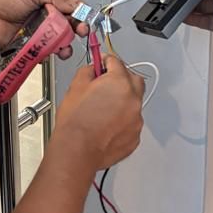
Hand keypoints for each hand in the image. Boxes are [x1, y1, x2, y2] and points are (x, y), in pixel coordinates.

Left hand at [0, 0, 85, 58]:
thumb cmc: (6, 0)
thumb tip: (74, 4)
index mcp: (50, 4)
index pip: (72, 9)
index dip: (81, 14)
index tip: (85, 18)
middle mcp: (48, 20)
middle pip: (70, 27)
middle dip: (78, 30)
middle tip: (80, 31)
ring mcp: (41, 35)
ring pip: (61, 43)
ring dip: (66, 46)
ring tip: (64, 47)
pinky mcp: (33, 48)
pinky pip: (46, 54)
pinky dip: (49, 54)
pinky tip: (48, 51)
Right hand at [53, 56, 144, 170]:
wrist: (77, 151)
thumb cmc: (76, 122)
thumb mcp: (75, 86)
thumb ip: (88, 71)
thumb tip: (94, 69)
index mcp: (119, 82)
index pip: (116, 62)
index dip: (106, 61)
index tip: (102, 63)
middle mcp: (133, 99)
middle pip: (134, 80)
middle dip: (122, 79)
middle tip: (106, 84)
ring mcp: (137, 120)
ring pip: (134, 103)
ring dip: (123, 102)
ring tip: (103, 111)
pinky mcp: (135, 136)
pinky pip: (131, 123)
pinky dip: (122, 121)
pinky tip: (106, 126)